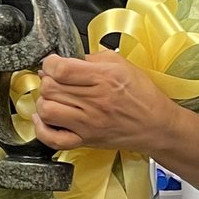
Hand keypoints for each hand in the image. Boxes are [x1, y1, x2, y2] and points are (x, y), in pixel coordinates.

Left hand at [32, 51, 175, 153]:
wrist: (156, 125)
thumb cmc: (142, 95)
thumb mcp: (123, 65)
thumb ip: (94, 58)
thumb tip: (68, 59)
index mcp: (104, 78)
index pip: (61, 68)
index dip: (50, 63)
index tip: (53, 63)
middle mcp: (94, 101)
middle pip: (50, 87)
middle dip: (47, 79)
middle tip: (54, 79)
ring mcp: (88, 123)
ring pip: (47, 110)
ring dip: (44, 100)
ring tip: (53, 97)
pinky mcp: (85, 140)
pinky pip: (52, 138)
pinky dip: (41, 128)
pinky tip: (43, 118)